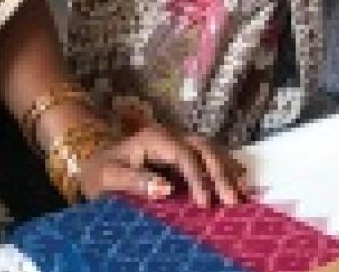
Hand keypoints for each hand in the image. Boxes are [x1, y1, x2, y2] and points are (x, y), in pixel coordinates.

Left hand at [77, 124, 246, 206]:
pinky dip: (225, 166)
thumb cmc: (100, 171)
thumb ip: (135, 181)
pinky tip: (239, 177)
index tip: (206, 203)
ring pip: (211, 150)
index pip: (184, 155)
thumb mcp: (109, 177)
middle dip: (221, 174)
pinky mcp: (183, 152)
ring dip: (228, 170)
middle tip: (234, 200)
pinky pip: (209, 155)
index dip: (198, 178)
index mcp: (155, 138)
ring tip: (243, 192)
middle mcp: (171, 135)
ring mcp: (180, 142)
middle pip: (204, 149)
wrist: (95, 161)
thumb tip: (166, 188)